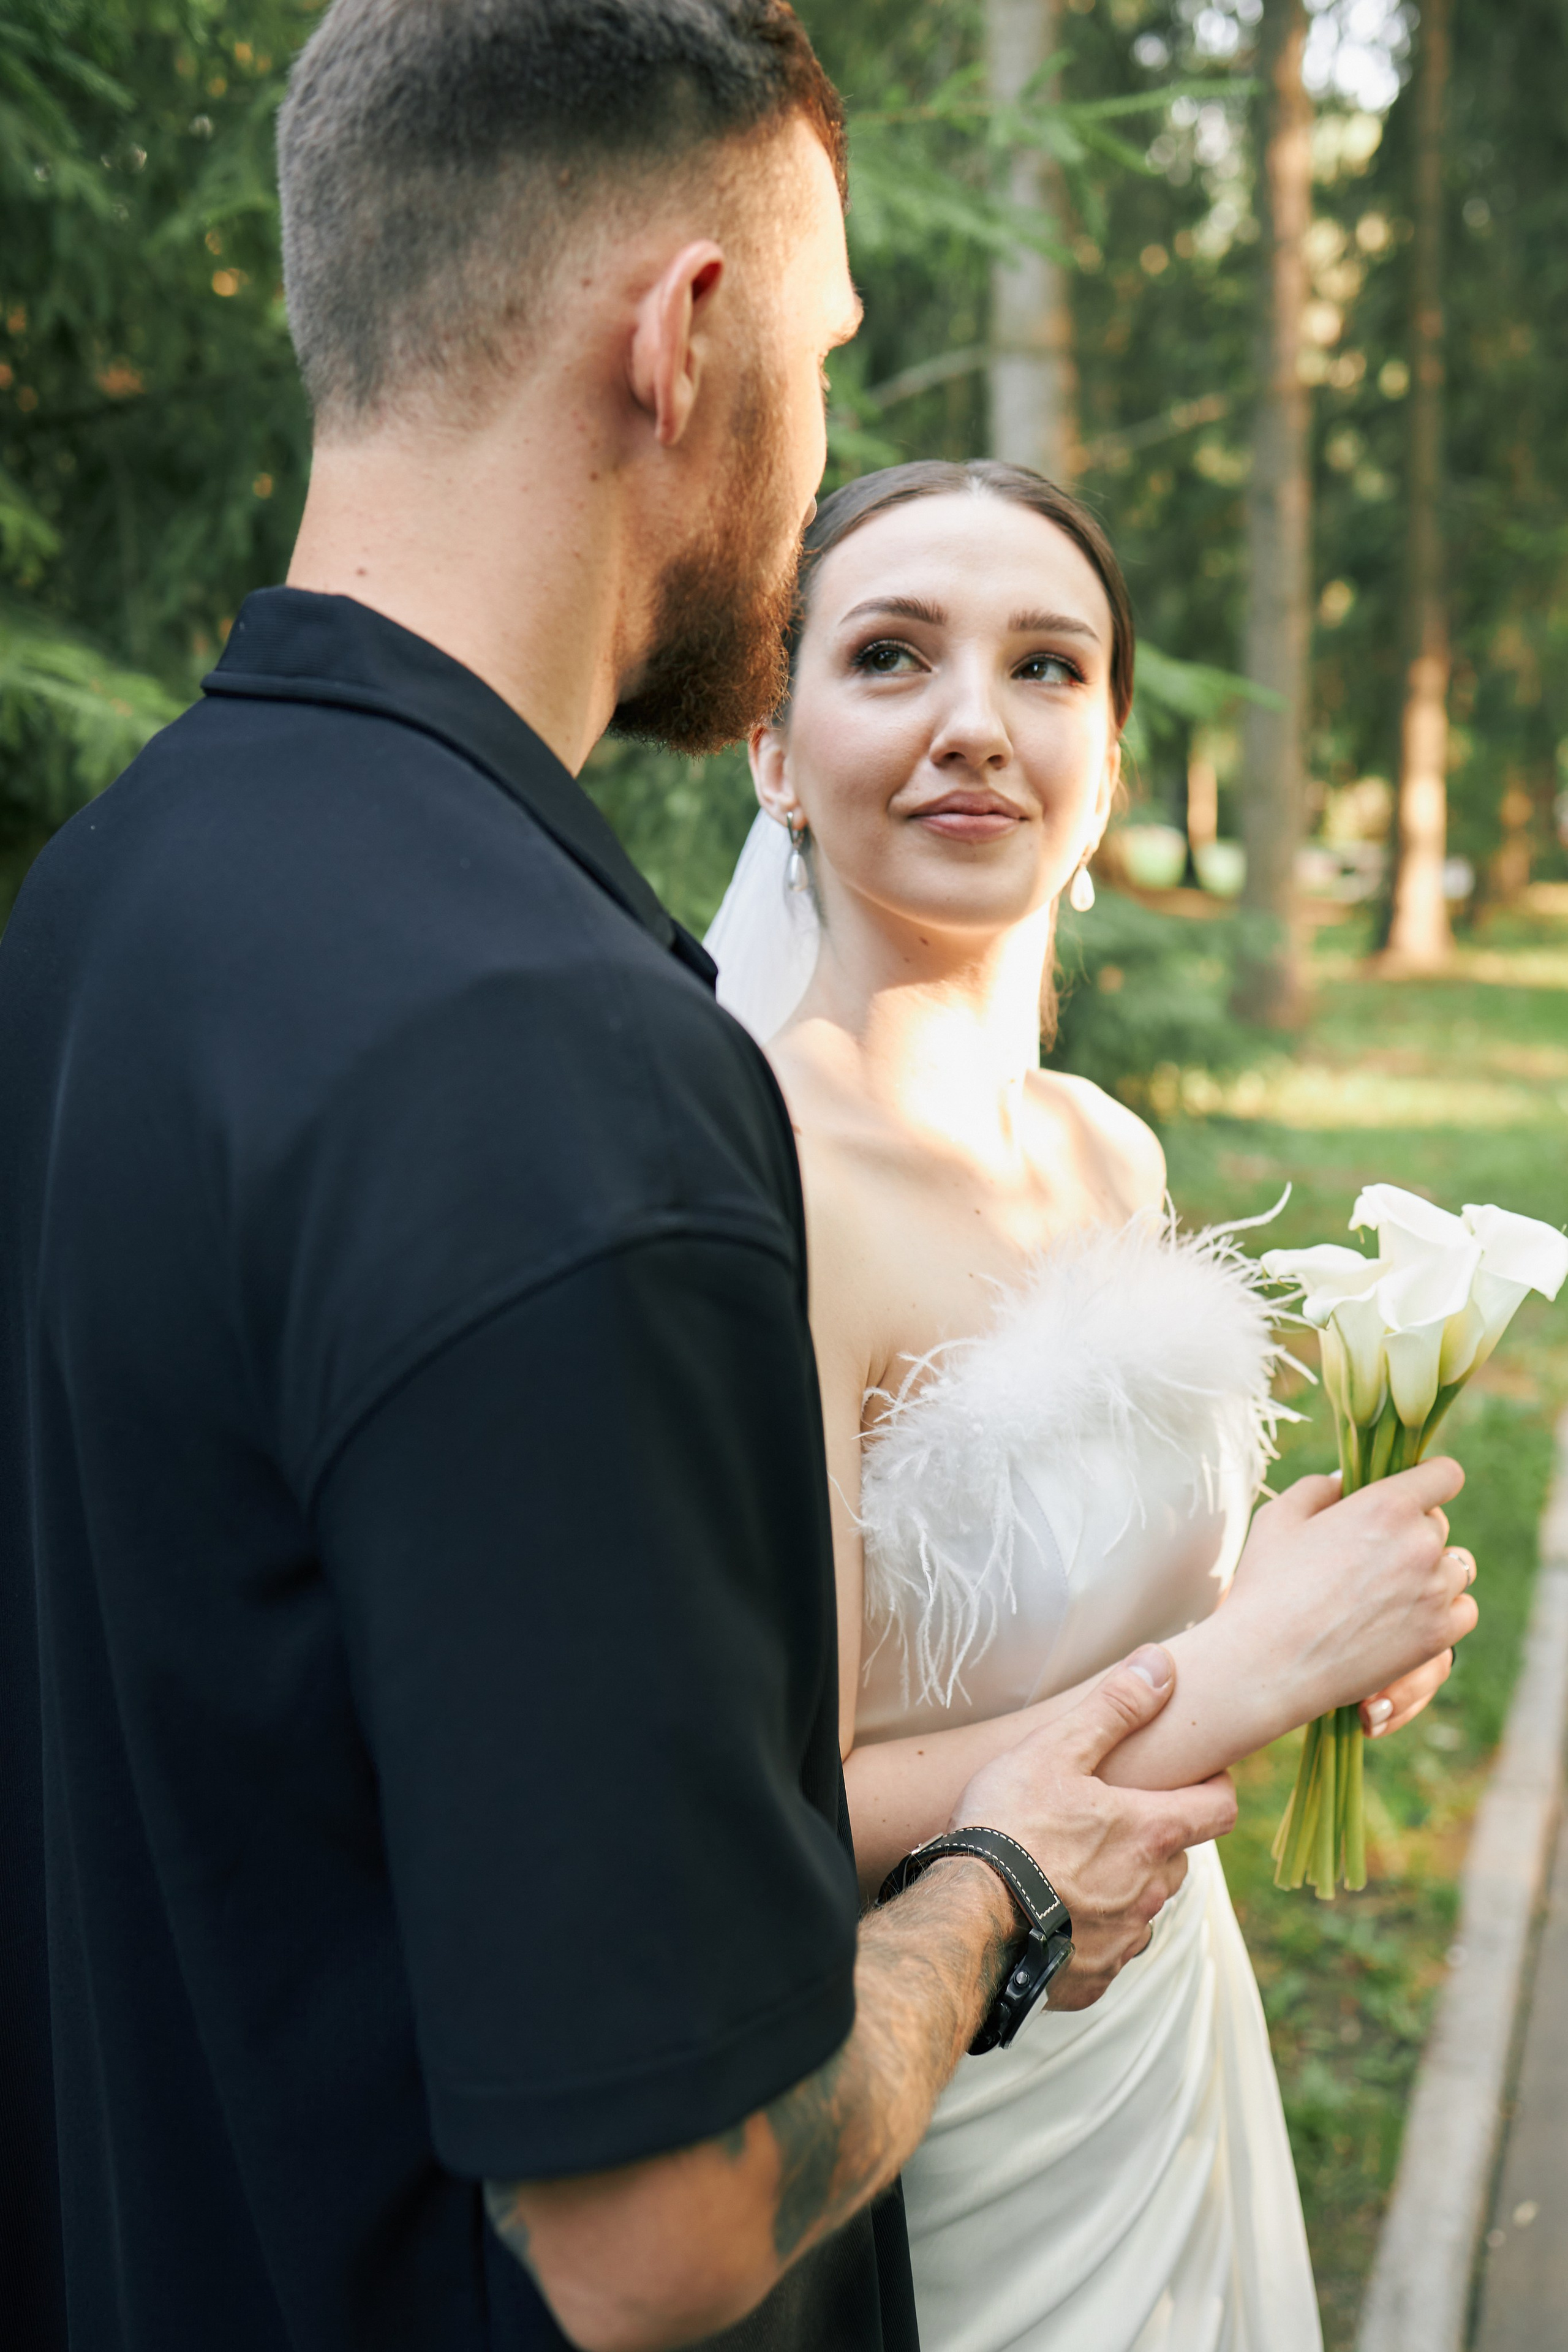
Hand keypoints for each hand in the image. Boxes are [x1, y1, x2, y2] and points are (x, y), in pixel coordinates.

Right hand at [947, 1646, 1236, 2011]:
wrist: (966, 1917)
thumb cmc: (1009, 1827)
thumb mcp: (1056, 1751)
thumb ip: (1114, 1708)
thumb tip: (1162, 1664)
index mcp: (1152, 1833)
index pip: (1219, 1809)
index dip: (1213, 1788)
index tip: (1196, 1777)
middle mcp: (1151, 1890)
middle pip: (1177, 1857)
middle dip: (1155, 1838)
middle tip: (1109, 1819)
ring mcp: (1125, 1940)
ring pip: (1143, 1905)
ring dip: (1123, 1886)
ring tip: (1073, 1867)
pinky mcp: (1093, 1978)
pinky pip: (1108, 1951)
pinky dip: (1091, 1932)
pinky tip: (1053, 1914)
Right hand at [1229, 1460, 1476, 1722]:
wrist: (1268, 1662)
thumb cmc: (1266, 1586)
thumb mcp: (1279, 1516)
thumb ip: (1319, 1488)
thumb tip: (1345, 1483)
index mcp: (1386, 1505)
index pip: (1445, 1475)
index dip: (1429, 1480)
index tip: (1413, 1492)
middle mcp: (1420, 1544)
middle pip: (1439, 1523)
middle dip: (1412, 1530)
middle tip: (1375, 1551)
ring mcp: (1434, 1592)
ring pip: (1456, 1567)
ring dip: (1431, 1571)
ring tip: (1391, 1587)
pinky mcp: (1437, 1636)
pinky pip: (1465, 1611)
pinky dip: (1446, 1610)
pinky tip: (1413, 1614)